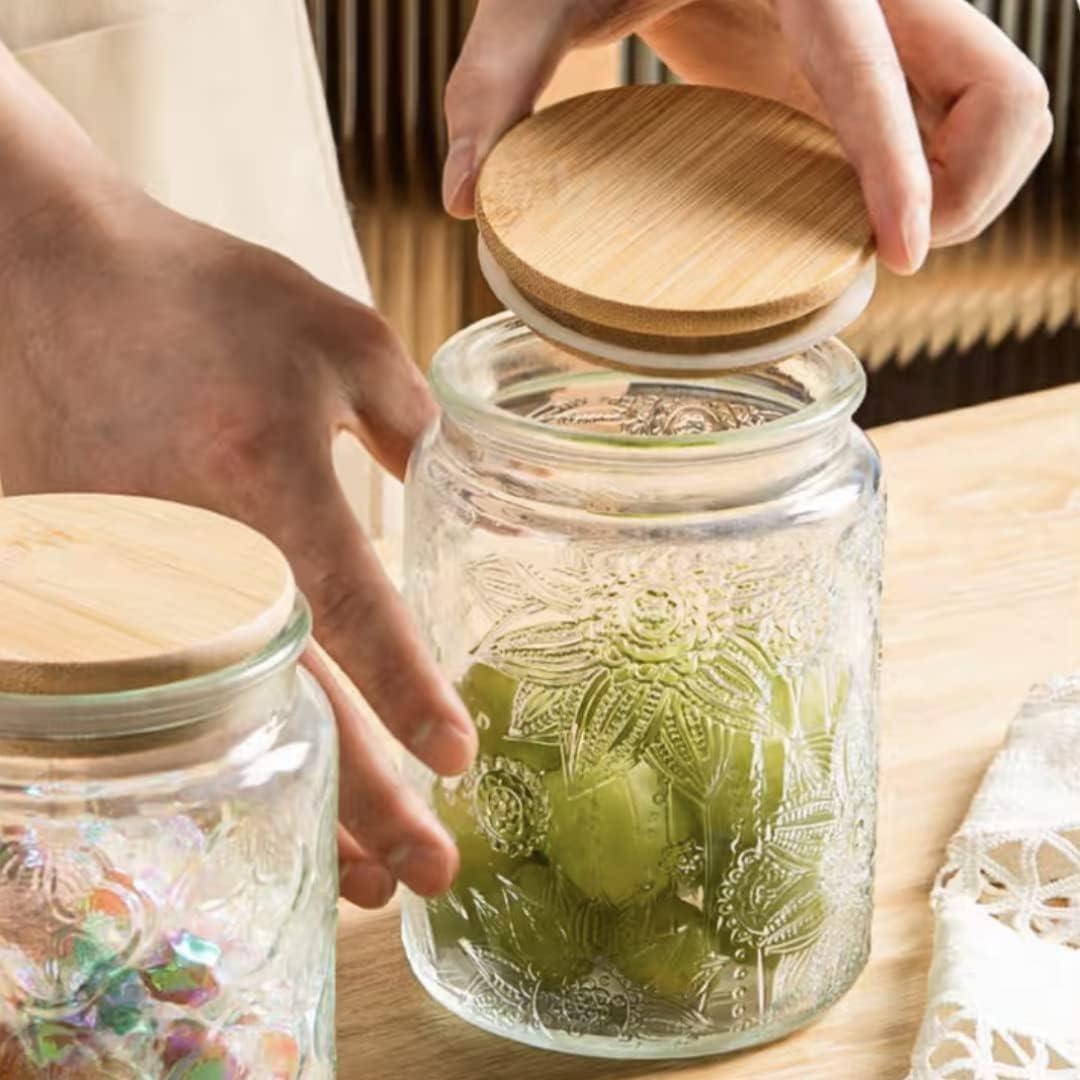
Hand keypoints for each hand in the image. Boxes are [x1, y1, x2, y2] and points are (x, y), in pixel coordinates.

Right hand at [0, 180, 475, 908]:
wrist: (36, 273)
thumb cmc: (194, 297)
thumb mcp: (335, 335)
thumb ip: (409, 420)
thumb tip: (438, 485)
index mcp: (269, 485)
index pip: (360, 621)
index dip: (413, 699)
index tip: (457, 758)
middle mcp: (194, 557)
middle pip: (294, 710)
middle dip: (370, 802)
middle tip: (433, 873)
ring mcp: (122, 584)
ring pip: (222, 732)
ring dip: (297, 807)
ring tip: (360, 882)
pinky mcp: (73, 594)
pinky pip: (154, 700)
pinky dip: (213, 763)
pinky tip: (254, 806)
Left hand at [443, 0, 1052, 274]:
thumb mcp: (530, 2)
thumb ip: (491, 88)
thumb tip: (459, 198)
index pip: (874, 68)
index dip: (899, 169)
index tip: (898, 259)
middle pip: (1002, 93)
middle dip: (970, 191)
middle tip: (885, 259)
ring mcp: (885, 26)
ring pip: (1002, 109)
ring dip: (968, 191)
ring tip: (874, 243)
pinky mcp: (875, 57)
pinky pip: (951, 124)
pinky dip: (930, 181)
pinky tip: (857, 215)